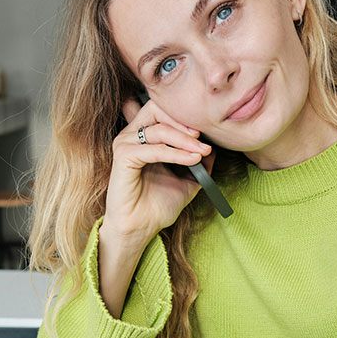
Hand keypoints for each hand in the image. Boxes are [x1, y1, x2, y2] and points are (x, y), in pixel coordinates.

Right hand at [101, 95, 215, 247]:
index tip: (205, 134)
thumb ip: (199, 161)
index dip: (184, 117)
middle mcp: (132, 135)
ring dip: (185, 140)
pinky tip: (192, 160)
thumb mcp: (188, 180)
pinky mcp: (123, 158)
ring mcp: (125, 144)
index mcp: (144, 136)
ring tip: (202, 153)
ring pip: (159, 129)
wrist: (141, 227)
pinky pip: (154, 149)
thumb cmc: (158, 205)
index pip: (163, 109)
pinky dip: (176, 153)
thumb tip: (213, 147)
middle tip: (202, 139)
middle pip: (157, 109)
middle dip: (184, 122)